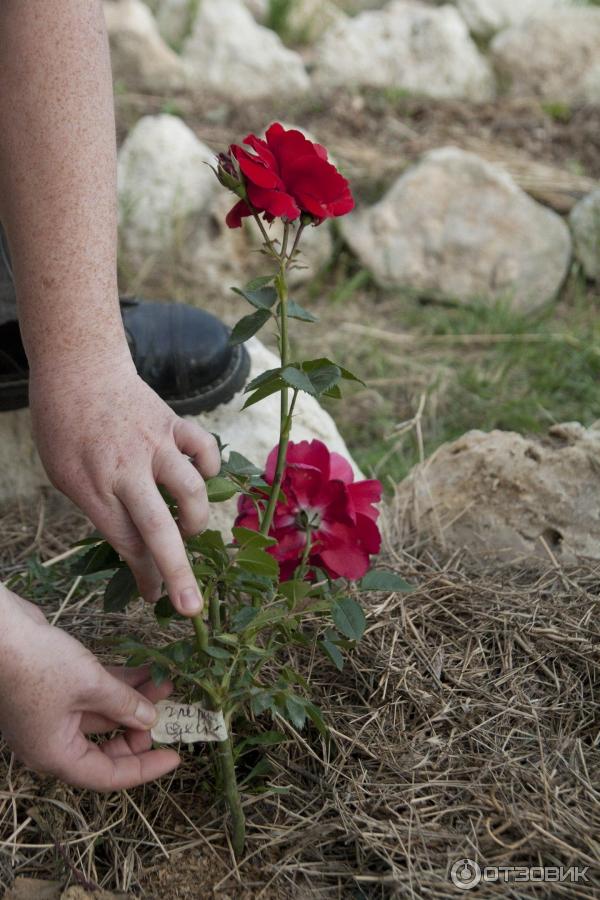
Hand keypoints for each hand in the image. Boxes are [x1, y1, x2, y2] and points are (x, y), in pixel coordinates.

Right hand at [0, 588, 179, 790]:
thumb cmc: (36, 664)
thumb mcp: (90, 685)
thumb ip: (123, 705)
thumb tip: (150, 720)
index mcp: (54, 754)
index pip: (106, 775)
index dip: (144, 768)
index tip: (174, 756)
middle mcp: (52, 740)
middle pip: (105, 748)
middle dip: (140, 730)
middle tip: (169, 713)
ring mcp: (52, 714)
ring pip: (102, 716)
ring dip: (133, 701)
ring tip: (166, 683)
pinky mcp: (55, 689)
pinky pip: (93, 695)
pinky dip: (117, 686)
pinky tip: (144, 671)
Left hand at [29, 353, 220, 615]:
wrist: (79, 368)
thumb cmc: (63, 426)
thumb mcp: (64, 475)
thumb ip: (98, 507)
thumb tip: (133, 541)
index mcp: (95, 488)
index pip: (127, 544)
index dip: (145, 576)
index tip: (156, 598)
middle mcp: (127, 470)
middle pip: (160, 531)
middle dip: (177, 575)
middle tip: (192, 608)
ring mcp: (155, 445)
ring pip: (192, 490)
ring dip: (196, 519)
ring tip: (189, 527)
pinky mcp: (173, 424)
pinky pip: (204, 450)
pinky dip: (209, 467)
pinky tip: (200, 476)